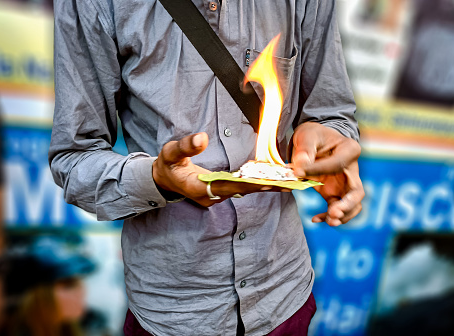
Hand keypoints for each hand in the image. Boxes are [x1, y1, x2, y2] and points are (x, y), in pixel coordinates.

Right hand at [152, 132, 287, 206]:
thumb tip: (202, 138)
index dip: (249, 183)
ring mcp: (216, 197)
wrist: (163, 180)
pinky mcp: (220, 193)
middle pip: (242, 190)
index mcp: (199, 188)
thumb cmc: (166, 165)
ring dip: (265, 186)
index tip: (269, 181)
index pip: (229, 186)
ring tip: (289, 181)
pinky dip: (257, 184)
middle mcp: (211, 196)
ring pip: (244, 191)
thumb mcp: (169, 153)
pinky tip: (274, 179)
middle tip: (290, 182)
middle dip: (266, 186)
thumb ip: (185, 147)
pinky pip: (241, 189)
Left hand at [291, 122, 363, 225]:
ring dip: (342, 215)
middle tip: (334, 213)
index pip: (338, 164)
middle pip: (357, 192)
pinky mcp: (335, 192)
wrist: (313, 140)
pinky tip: (315, 219)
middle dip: (348, 205)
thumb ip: (305, 149)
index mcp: (349, 150)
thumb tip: (300, 166)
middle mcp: (352, 169)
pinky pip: (336, 208)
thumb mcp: (307, 136)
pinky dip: (328, 216)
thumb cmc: (313, 135)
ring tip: (330, 221)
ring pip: (352, 205)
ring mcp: (345, 183)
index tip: (299, 173)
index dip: (318, 170)